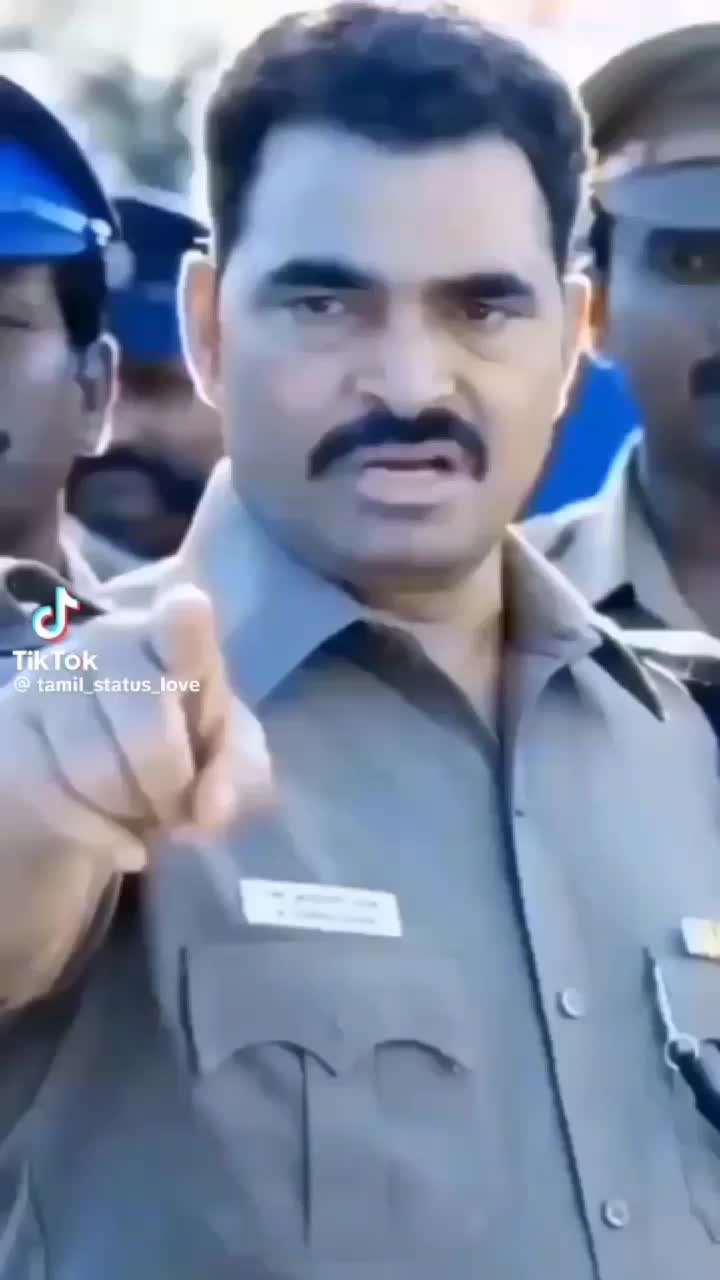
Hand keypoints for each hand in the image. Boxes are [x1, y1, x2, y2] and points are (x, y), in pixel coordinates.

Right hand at [2, 583, 271, 872]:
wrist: (83, 783)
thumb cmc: (170, 749)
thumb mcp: (222, 759)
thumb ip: (236, 777)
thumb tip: (211, 809)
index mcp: (173, 634)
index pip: (180, 617)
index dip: (185, 621)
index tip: (188, 609)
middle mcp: (109, 641)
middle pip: (150, 735)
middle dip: (172, 791)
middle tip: (177, 804)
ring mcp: (52, 680)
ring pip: (98, 773)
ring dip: (131, 813)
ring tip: (140, 810)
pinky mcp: (11, 729)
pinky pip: (57, 799)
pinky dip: (99, 835)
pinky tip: (115, 835)